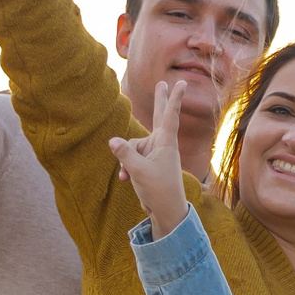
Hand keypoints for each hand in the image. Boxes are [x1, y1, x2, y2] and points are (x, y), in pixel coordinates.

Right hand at [108, 77, 191, 236]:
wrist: (165, 211)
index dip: (173, 98)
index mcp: (165, 142)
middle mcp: (161, 144)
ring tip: (128, 176)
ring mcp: (154, 153)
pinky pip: (131, 157)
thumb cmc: (158, 189)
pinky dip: (127, 167)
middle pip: (157, 116)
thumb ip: (125, 153)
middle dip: (159, 100)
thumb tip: (112, 140)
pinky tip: (125, 179)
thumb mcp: (138, 170)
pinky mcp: (148, 163)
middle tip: (163, 82)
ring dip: (126, 160)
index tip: (181, 83)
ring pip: (133, 146)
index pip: (169, 115)